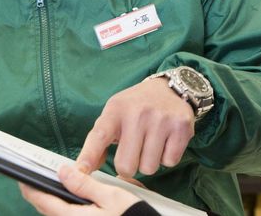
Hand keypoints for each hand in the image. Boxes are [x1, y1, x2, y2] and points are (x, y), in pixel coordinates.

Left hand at [19, 164, 139, 214]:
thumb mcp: (112, 196)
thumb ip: (85, 184)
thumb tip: (63, 172)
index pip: (43, 202)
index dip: (30, 188)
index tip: (22, 177)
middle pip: (48, 210)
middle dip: (41, 196)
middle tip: (36, 180)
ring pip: (58, 215)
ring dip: (53, 203)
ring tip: (54, 187)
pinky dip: (65, 208)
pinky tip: (75, 199)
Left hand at [77, 77, 194, 176]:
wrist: (169, 88)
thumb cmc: (136, 106)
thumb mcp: (113, 115)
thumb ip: (98, 141)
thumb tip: (84, 170)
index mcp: (116, 110)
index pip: (99, 136)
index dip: (89, 156)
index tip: (80, 172)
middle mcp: (138, 113)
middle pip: (126, 165)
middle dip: (129, 165)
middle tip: (133, 151)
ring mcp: (161, 120)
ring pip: (149, 168)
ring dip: (149, 162)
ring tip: (150, 143)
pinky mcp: (181, 127)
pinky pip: (169, 162)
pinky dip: (167, 157)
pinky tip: (165, 141)